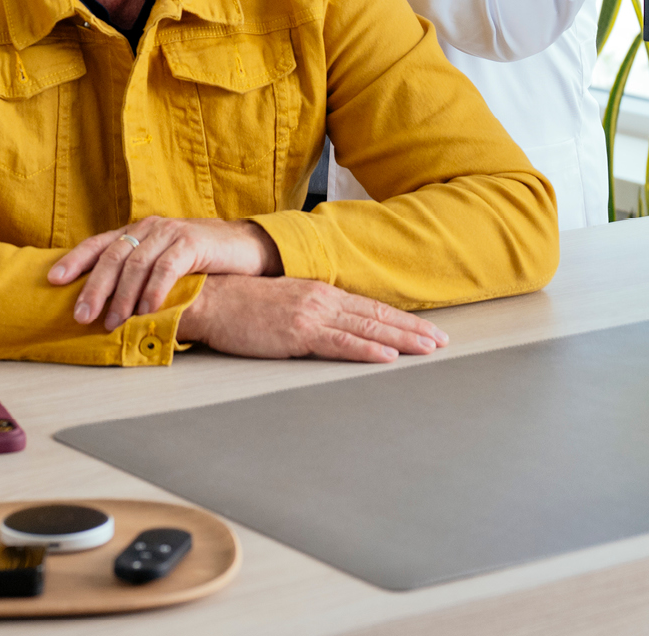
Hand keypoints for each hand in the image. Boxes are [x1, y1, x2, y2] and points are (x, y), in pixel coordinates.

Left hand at [48, 216, 281, 329]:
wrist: (244, 246)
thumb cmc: (199, 261)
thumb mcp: (162, 263)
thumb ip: (136, 275)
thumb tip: (104, 306)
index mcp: (136, 232)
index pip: (97, 244)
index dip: (74, 261)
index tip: (52, 281)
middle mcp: (148, 228)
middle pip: (112, 257)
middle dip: (94, 288)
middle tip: (81, 315)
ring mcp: (170, 233)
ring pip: (136, 265)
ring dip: (122, 297)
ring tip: (113, 322)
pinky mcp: (192, 243)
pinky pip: (167, 268)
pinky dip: (154, 290)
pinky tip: (147, 310)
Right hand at [176, 274, 449, 362]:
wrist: (206, 299)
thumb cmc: (234, 303)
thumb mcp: (277, 301)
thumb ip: (304, 310)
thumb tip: (325, 324)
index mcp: (316, 292)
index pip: (367, 307)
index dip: (398, 319)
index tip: (423, 329)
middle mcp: (320, 299)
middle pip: (376, 316)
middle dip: (412, 329)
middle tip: (442, 341)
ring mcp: (310, 315)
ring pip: (367, 328)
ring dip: (401, 339)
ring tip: (428, 349)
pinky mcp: (297, 333)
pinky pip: (340, 343)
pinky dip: (368, 349)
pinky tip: (388, 357)